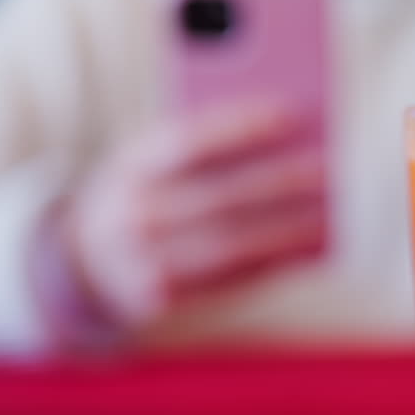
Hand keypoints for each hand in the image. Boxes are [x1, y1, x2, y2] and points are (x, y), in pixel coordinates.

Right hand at [61, 98, 325, 327]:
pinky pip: (230, 280)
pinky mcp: (163, 300)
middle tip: (328, 170)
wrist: (85, 261)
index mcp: (130, 166)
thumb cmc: (146, 192)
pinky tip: (310, 247)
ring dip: (287, 230)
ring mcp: (144, 261)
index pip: (187, 142)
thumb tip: (284, 128)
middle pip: (219, 196)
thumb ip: (203, 142)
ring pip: (231, 245)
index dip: (237, 128)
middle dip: (279, 183)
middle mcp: (133, 215)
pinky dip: (274, 262)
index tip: (288, 114)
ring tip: (329, 214)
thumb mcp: (152, 159)